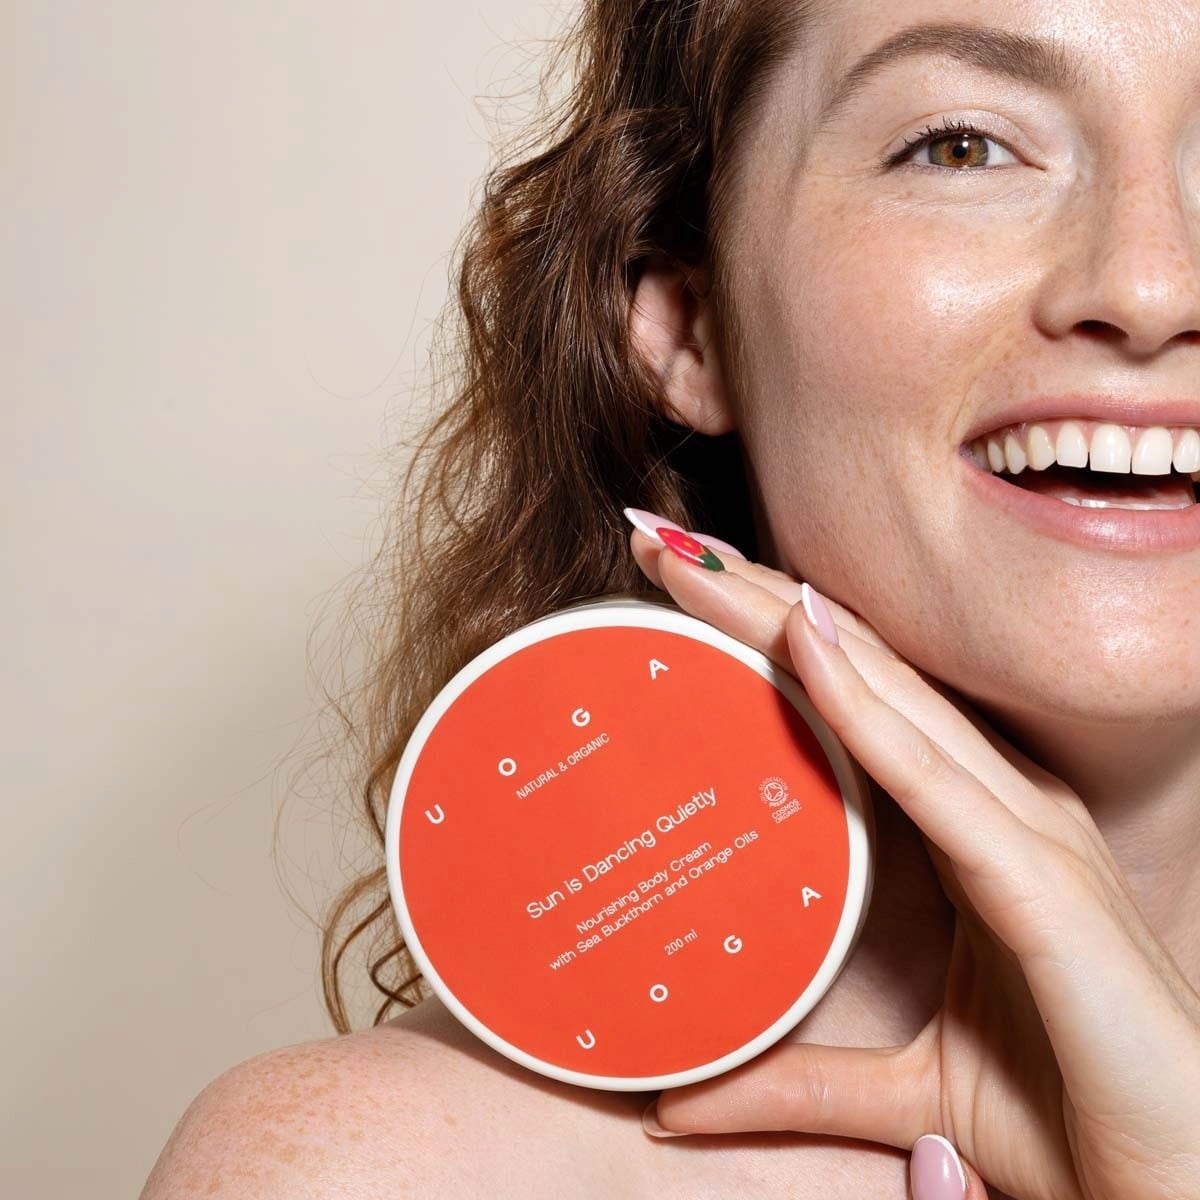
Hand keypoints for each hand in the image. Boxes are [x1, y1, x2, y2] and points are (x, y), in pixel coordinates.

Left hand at [625, 519, 1199, 1199]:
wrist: (1180, 1194)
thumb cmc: (1070, 1116)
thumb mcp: (906, 1090)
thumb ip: (801, 1081)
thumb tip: (679, 1104)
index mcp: (976, 829)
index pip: (856, 703)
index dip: (772, 637)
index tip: (681, 593)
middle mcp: (1004, 807)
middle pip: (862, 674)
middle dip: (761, 601)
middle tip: (661, 543)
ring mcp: (1030, 833)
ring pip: (890, 697)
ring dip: (789, 621)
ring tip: (700, 564)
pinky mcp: (1045, 883)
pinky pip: (934, 776)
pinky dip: (863, 704)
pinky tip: (802, 643)